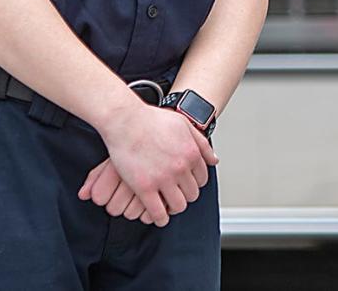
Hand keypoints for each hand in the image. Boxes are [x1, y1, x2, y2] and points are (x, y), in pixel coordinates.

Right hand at [82, 106, 218, 226]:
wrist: (124, 119)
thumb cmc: (149, 118)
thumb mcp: (182, 124)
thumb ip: (201, 143)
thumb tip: (214, 160)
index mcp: (191, 153)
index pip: (202, 179)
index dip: (193, 182)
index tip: (184, 183)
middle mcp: (180, 167)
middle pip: (192, 194)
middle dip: (184, 194)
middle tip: (174, 193)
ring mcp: (163, 178)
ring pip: (178, 206)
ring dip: (173, 207)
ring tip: (166, 203)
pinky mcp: (145, 188)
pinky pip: (158, 213)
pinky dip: (160, 218)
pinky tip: (157, 215)